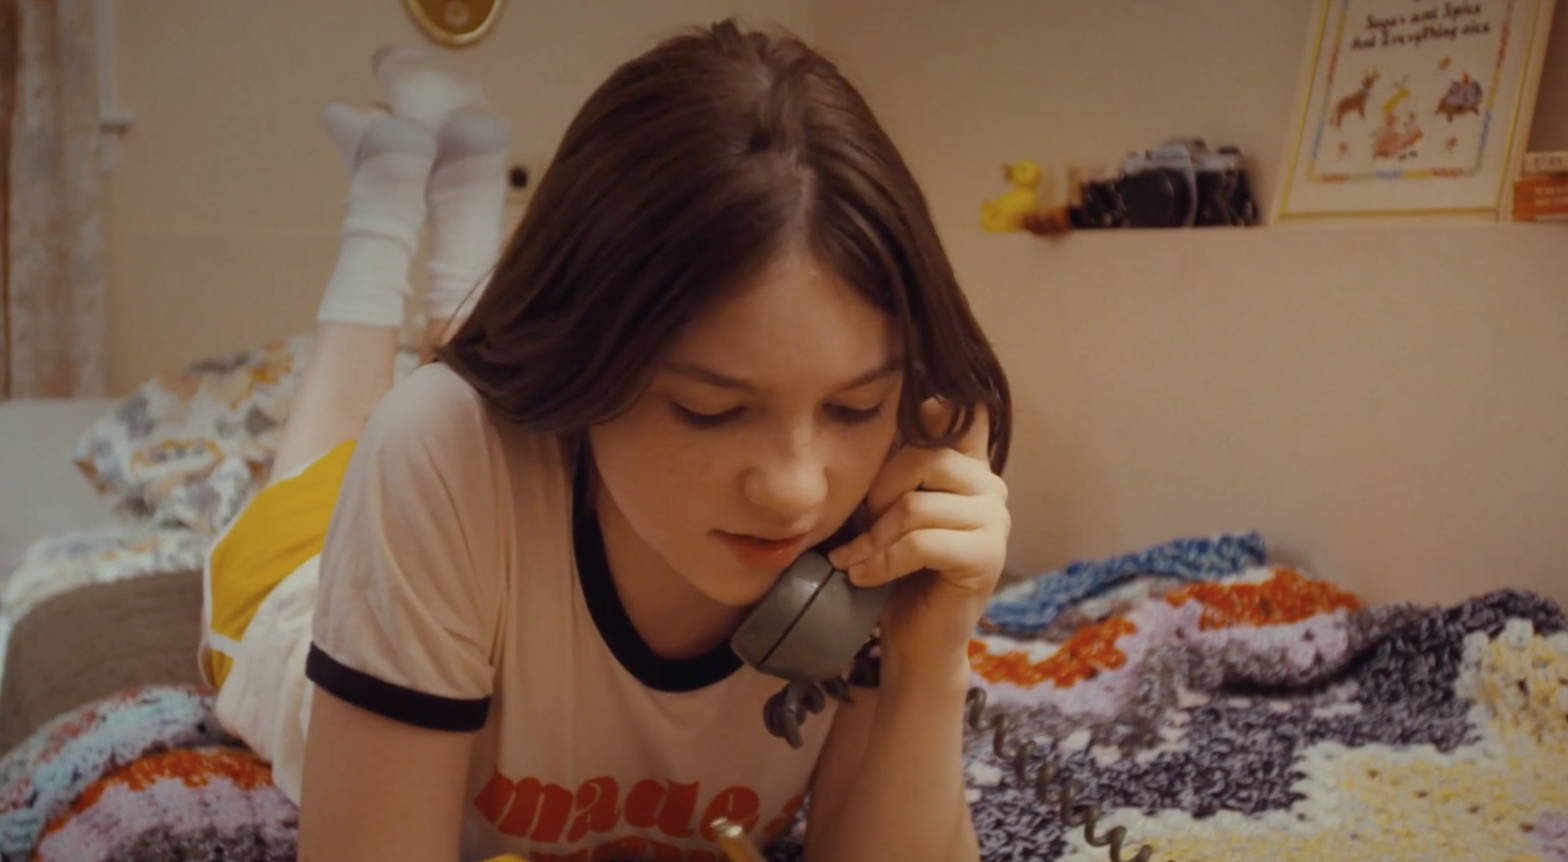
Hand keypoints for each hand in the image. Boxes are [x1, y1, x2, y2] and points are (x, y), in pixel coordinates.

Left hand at [826, 398, 1008, 666]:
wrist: (915, 639)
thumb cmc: (895, 569)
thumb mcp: (887, 509)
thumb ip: (893, 467)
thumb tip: (883, 413)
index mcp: (968, 464)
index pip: (962, 411)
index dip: (930, 410)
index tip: (898, 420)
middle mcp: (990, 485)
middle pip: (923, 458)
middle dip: (877, 494)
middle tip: (855, 528)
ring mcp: (995, 520)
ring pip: (917, 506)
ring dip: (873, 537)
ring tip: (852, 560)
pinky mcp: (987, 556)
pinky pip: (922, 543)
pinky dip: (884, 561)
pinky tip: (863, 576)